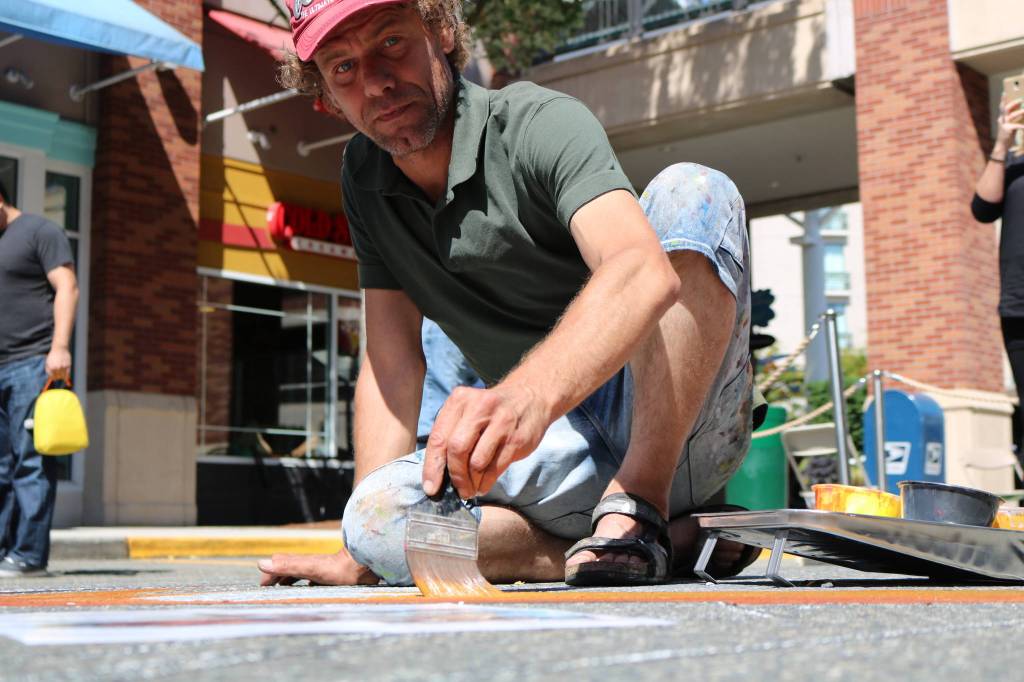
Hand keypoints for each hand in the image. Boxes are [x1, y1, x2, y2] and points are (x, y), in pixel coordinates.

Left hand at [45, 347, 70, 380]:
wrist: (59, 348)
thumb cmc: (53, 356)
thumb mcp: (47, 362)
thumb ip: (48, 370)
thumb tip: (50, 377)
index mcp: (51, 367)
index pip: (53, 377)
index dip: (53, 378)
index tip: (55, 378)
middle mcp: (57, 368)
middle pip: (58, 377)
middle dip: (58, 377)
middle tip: (59, 377)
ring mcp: (63, 366)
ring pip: (63, 375)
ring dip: (63, 377)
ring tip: (62, 375)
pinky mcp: (68, 365)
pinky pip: (68, 372)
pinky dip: (67, 374)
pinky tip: (66, 374)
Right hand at [257, 547, 377, 585]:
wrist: (365, 566)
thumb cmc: (339, 569)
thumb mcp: (309, 569)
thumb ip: (287, 567)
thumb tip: (261, 563)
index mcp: (303, 563)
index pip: (280, 564)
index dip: (269, 575)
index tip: (262, 588)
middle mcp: (311, 565)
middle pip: (290, 568)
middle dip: (277, 576)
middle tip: (268, 588)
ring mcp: (322, 571)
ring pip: (303, 574)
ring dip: (291, 580)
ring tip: (283, 590)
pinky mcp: (334, 576)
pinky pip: (316, 580)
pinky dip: (307, 585)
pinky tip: (311, 591)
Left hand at [422, 383, 549, 498]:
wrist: (530, 397)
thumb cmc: (489, 411)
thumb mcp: (466, 410)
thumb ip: (450, 434)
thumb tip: (436, 474)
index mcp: (460, 400)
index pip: (439, 438)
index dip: (432, 467)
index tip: (431, 487)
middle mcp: (480, 408)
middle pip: (457, 450)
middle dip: (455, 476)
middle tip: (458, 490)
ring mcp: (501, 422)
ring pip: (477, 463)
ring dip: (472, 482)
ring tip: (471, 488)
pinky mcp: (517, 438)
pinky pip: (496, 468)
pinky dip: (487, 482)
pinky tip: (483, 484)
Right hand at [995, 96, 1023, 150]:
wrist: (1002, 146)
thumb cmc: (1008, 135)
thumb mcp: (1010, 125)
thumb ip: (1014, 118)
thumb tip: (1022, 110)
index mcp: (1002, 118)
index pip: (1002, 107)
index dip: (1003, 100)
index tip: (1004, 92)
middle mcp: (1002, 120)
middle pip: (1005, 109)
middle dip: (1013, 103)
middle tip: (1021, 100)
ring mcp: (1004, 125)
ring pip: (1012, 116)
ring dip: (1020, 112)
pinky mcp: (1008, 130)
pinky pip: (1017, 126)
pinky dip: (1022, 125)